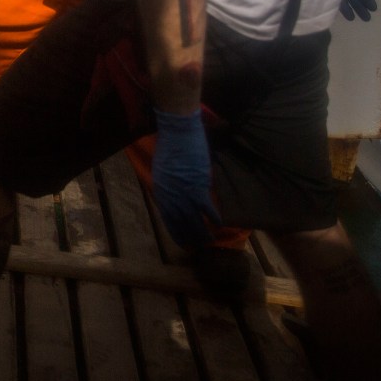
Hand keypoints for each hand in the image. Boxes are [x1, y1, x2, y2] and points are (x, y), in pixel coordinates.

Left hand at [150, 109, 220, 247]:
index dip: (176, 232)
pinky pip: (207, 208)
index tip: (183, 242)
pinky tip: (219, 225)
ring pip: (194, 220)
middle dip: (189, 237)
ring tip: (209, 242)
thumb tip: (176, 197)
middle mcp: (171, 197)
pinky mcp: (198, 187)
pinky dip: (214, 217)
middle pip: (181, 223)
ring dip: (202, 233)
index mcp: (161, 192)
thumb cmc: (169, 147)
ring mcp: (184, 194)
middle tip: (197, 248)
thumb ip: (168, 186)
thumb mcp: (162, 171)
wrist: (177, 133)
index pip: (168, 219)